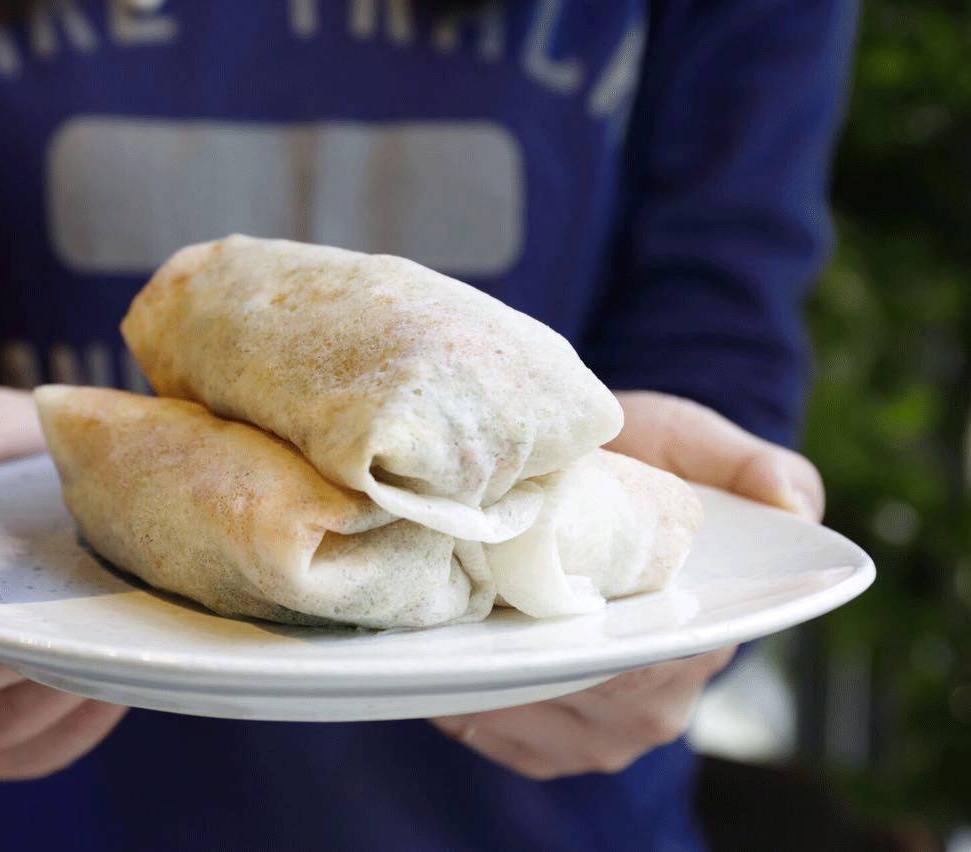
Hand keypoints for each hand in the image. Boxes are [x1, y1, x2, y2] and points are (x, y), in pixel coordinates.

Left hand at [431, 391, 823, 778]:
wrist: (591, 479)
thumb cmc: (646, 458)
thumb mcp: (691, 440)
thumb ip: (749, 465)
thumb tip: (792, 508)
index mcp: (707, 642)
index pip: (641, 663)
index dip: (578, 638)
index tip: (521, 600)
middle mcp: (658, 703)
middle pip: (574, 697)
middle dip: (514, 658)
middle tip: (458, 608)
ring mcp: (601, 733)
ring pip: (527, 720)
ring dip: (477, 680)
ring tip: (437, 628)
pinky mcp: (543, 743)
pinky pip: (493, 736)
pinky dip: (459, 701)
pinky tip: (432, 661)